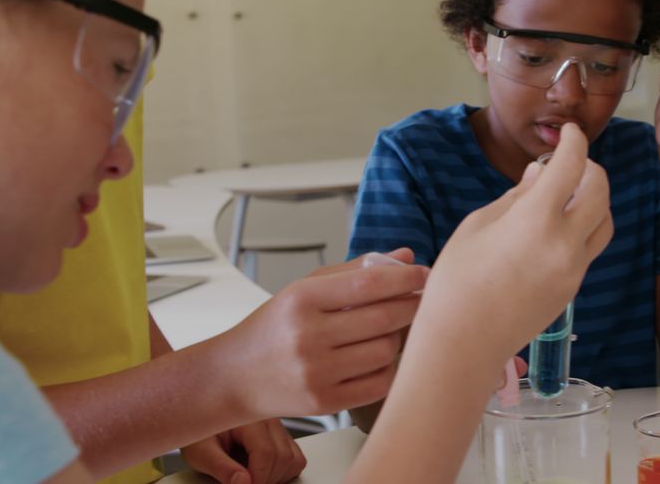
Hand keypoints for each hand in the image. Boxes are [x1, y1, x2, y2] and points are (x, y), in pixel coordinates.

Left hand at [181, 419, 305, 483]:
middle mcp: (268, 418)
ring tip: (252, 478)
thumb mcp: (200, 452)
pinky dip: (283, 471)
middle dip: (265, 480)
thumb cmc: (200, 433)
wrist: (200, 419)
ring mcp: (278, 426)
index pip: (266, 452)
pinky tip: (263, 473)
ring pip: (293, 459)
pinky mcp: (282, 435)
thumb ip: (221, 467)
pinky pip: (295, 457)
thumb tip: (243, 482)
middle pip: (282, 457)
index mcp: (248, 417)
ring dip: (276, 477)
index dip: (258, 479)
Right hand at [218, 248, 427, 418]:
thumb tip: (406, 256)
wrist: (234, 377)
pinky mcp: (324, 403)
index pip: (368, 283)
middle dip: (412, 306)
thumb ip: (355, 271)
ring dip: (397, 338)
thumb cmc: (275, 328)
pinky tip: (378, 357)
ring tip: (387, 330)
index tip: (424, 274)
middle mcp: (307, 336)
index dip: (404, 277)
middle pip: (383, 317)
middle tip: (421, 300)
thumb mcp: (304, 289)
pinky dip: (388, 368)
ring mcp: (316, 373)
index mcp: (301, 299)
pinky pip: (379, 383)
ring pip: (386, 350)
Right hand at [418, 122, 613, 363]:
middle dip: (590, 168)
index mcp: (537, 220)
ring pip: (605, 221)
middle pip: (601, 191)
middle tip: (570, 162)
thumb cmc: (457, 280)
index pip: (572, 165)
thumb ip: (516, 195)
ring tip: (568, 195)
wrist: (463, 342)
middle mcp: (565, 243)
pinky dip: (583, 227)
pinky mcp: (573, 288)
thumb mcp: (478, 225)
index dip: (574, 141)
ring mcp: (574, 269)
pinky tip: (556, 227)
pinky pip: (590, 248)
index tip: (570, 132)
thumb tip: (540, 174)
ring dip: (595, 200)